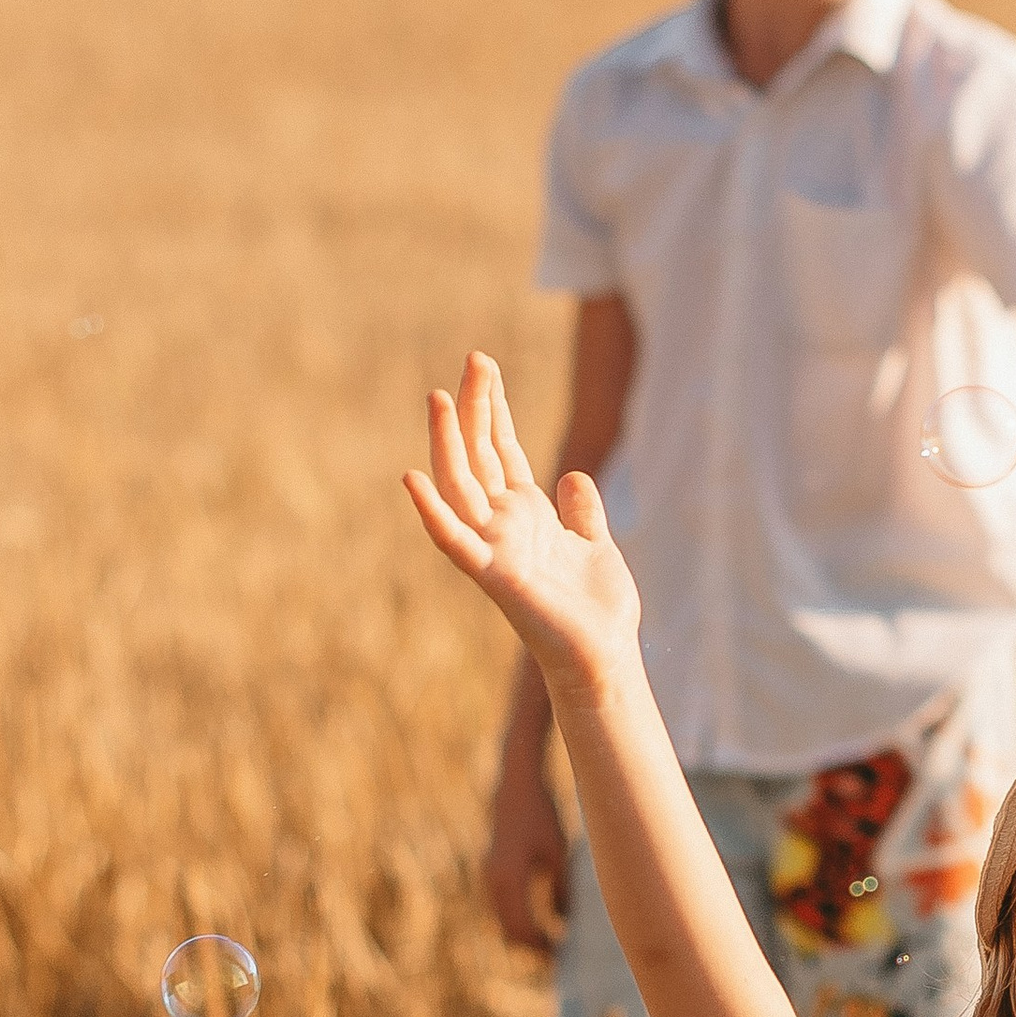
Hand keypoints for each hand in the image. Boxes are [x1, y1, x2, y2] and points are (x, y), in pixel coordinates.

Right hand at [406, 351, 643, 691]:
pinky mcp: (495, 576)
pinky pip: (455, 541)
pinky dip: (432, 511)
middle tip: (474, 358)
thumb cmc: (597, 610)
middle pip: (480, 455)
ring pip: (461, 485)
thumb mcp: (595, 544)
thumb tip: (575, 475)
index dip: (494, 409)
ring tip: (437, 396)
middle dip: (475, 408)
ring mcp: (495, 548)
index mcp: (526, 514)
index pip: (502, 450)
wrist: (603, 657)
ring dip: (446, 442)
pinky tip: (412, 477)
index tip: (484, 367)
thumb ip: (583, 511)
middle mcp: (504, 525)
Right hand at [485, 758, 568, 951]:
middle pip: (509, 929)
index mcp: (509, 879)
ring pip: (503, 919)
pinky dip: (519, 918)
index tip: (561, 955)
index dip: (541, 946)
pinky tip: (542, 920)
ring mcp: (489, 875)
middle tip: (557, 957)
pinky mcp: (491, 870)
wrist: (516, 786)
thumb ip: (562, 891)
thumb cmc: (542, 816)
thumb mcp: (560, 855)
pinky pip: (502, 905)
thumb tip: (564, 922)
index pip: (522, 928)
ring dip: (524, 933)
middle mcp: (493, 881)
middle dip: (531, 946)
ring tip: (552, 942)